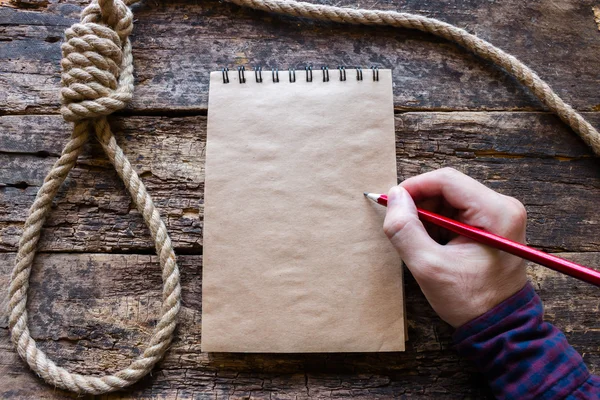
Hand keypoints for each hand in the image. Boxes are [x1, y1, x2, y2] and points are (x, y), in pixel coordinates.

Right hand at [383, 168, 527, 327]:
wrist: (499, 326)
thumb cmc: (471, 300)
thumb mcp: (429, 267)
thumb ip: (405, 229)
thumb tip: (395, 196)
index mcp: (495, 212)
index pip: (446, 180)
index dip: (414, 187)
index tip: (392, 202)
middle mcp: (502, 207)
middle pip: (449, 188)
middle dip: (421, 205)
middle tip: (404, 228)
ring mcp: (500, 215)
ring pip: (450, 199)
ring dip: (429, 216)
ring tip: (423, 244)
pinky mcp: (493, 225)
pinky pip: (457, 212)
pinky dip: (439, 224)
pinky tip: (435, 246)